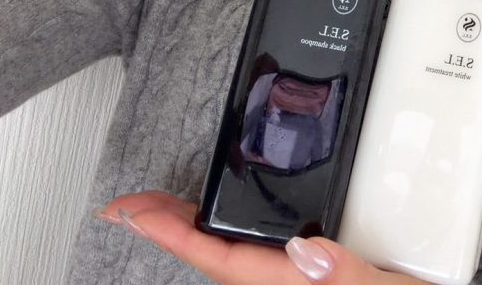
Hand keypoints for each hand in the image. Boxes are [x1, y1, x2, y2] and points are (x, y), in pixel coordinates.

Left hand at [95, 190, 427, 284]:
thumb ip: (351, 275)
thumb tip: (307, 251)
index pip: (223, 262)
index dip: (173, 234)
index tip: (133, 212)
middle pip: (216, 260)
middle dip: (170, 230)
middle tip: (130, 205)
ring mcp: (298, 284)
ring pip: (232, 262)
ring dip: (196, 233)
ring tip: (166, 209)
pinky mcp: (311, 280)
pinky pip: (257, 261)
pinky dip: (230, 240)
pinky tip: (230, 228)